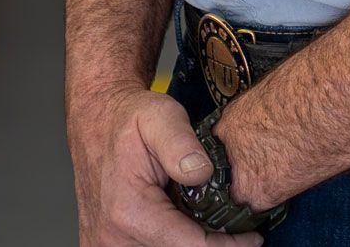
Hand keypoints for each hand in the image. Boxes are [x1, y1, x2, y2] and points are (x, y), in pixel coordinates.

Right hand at [68, 84, 264, 245]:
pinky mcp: (103, 246)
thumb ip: (181, 144)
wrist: (96, 119)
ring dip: (188, 242)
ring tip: (209, 222)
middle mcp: (112, 239)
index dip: (227, 246)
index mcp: (129, 212)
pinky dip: (168, 240)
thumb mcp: (160, 116)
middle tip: (235, 228)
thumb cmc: (128, 118)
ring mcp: (104, 246)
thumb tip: (202, 173)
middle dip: (210, 244)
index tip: (252, 237)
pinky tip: (182, 224)